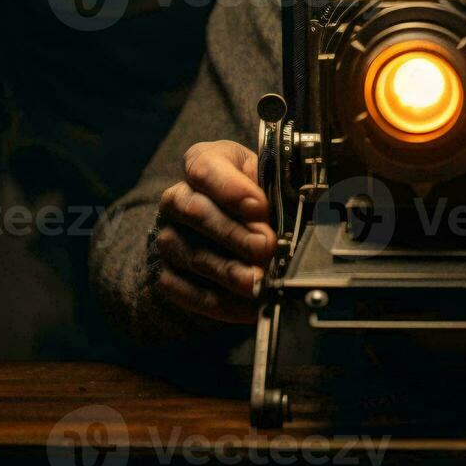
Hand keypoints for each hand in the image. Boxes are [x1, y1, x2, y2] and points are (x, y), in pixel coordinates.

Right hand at [151, 140, 276, 323]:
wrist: (237, 232)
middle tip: (265, 246)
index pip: (204, 167)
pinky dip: (216, 299)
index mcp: (206, 163)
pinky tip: (244, 302)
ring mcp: (168, 236)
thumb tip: (299, 211)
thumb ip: (281, 191)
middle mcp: (179, 197)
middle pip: (194, 211)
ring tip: (257, 280)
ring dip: (226, 269)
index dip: (230, 189)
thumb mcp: (273, 184)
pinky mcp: (167, 271)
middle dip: (233, 233)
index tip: (259, 207)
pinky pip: (182, 288)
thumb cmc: (258, 199)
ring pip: (189, 253)